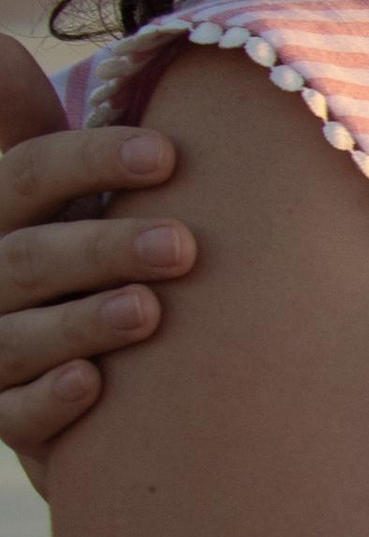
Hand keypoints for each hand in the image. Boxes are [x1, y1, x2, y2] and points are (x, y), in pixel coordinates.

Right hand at [0, 38, 196, 493]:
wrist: (38, 360)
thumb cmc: (55, 247)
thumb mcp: (35, 187)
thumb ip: (16, 122)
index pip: (27, 174)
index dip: (92, 162)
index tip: (169, 155)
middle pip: (29, 258)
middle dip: (103, 248)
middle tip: (184, 246)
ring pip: (15, 337)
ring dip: (81, 323)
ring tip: (148, 312)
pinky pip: (11, 415)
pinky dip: (46, 402)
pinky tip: (92, 385)